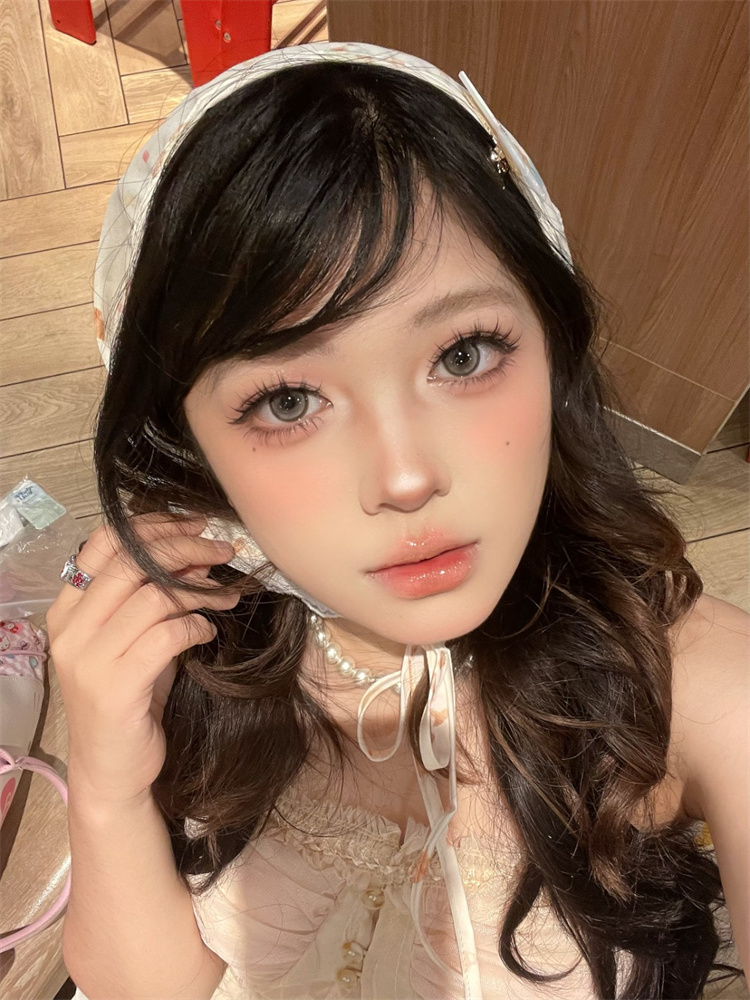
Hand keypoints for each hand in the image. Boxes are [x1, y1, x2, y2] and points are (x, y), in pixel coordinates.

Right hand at [46, 513, 239, 805]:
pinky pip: (165, 636)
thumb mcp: (138, 639)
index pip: (102, 544)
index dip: (151, 525)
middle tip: (223, 550)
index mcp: (68, 610)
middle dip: (184, 547)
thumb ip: (157, 597)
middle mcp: (70, 630)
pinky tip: (208, 630)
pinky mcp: (114, 687)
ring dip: (199, 589)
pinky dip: (195, 625)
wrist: (113, 771)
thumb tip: (198, 554)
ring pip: (151, 596)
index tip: (193, 523)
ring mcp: (88, 659)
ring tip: (226, 595)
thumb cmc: (131, 700)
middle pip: (130, 562)